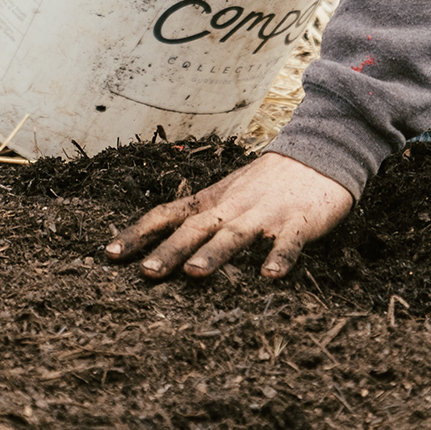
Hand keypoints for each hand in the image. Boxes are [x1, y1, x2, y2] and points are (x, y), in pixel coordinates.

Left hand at [105, 152, 352, 279]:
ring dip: (215, 254)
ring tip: (195, 274)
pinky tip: (270, 276)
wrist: (320, 154)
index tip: (110, 254)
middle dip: (170, 251)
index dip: (138, 234)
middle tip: (146, 274)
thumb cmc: (268, 182)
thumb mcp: (228, 193)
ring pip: (235, 234)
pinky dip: (279, 257)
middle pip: (195, 229)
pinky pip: (288, 242)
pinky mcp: (299, 221)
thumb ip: (202, 216)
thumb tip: (162, 245)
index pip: (167, 215)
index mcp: (213, 201)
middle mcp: (233, 207)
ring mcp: (265, 213)